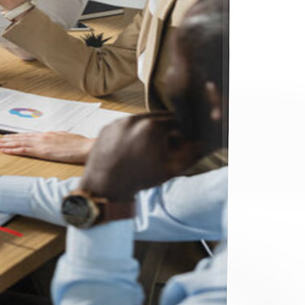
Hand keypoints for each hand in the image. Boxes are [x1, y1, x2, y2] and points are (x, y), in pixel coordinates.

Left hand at [0, 131, 94, 163]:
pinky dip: (13, 150)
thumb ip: (55, 141)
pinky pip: (24, 150)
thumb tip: (50, 143)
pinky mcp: (42, 151)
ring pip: (17, 142)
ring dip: (3, 144)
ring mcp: (41, 143)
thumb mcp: (65, 140)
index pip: (25, 136)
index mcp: (46, 134)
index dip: (13, 137)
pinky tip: (4, 150)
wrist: (86, 147)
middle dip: (3, 139)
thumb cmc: (79, 145)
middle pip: (18, 138)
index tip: (3, 138)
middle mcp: (41, 136)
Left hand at [80, 113, 195, 203]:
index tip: (181, 141)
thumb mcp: (170, 170)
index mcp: (153, 126)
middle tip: (164, 145)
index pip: (176, 120)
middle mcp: (135, 119)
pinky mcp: (107, 126)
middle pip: (158, 118)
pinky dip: (131, 132)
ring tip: (146, 148)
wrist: (104, 186)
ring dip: (148, 129)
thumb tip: (201, 143)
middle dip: (165, 129)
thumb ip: (190, 154)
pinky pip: (125, 125)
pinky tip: (131, 148)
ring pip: (141, 120)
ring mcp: (119, 121)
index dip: (181, 131)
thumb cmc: (138, 179)